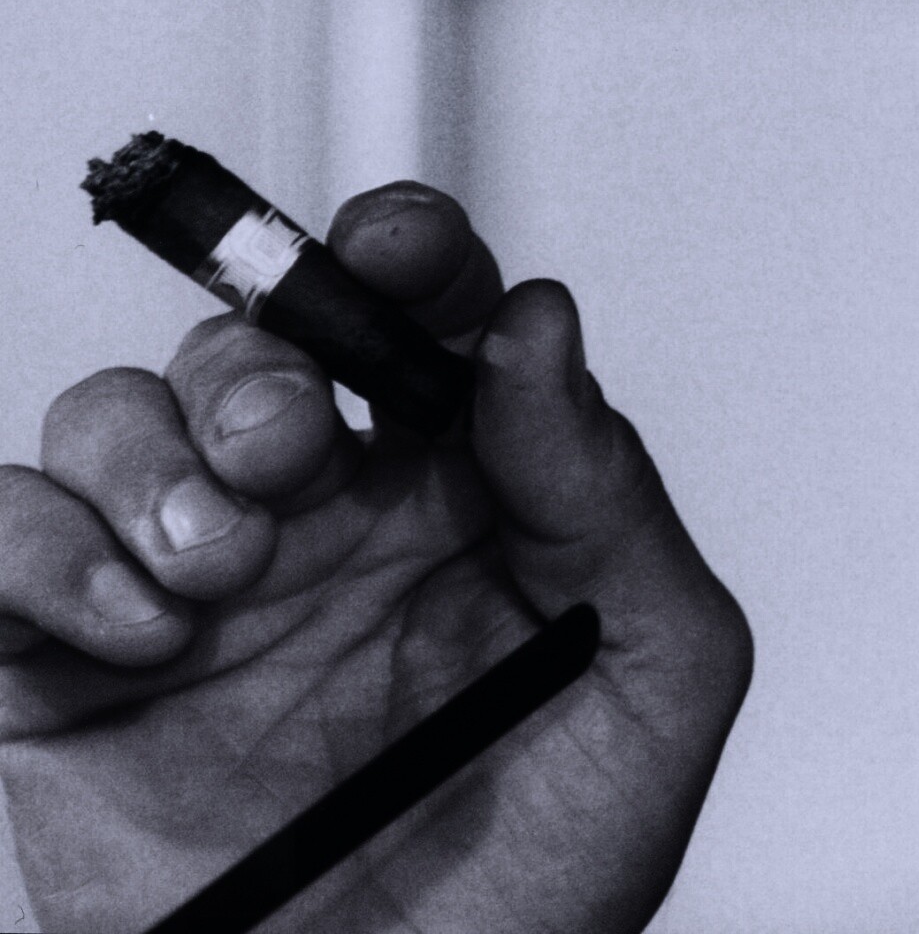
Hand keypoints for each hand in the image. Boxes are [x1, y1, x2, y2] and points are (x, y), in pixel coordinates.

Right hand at [0, 184, 752, 931]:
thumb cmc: (545, 876)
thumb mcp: (654, 675)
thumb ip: (608, 495)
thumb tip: (540, 329)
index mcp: (464, 495)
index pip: (426, 317)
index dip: (409, 251)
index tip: (403, 247)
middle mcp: (323, 520)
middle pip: (256, 343)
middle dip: (262, 365)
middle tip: (293, 447)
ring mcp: (187, 587)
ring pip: (118, 415)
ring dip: (155, 456)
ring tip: (222, 565)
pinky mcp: (64, 673)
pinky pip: (1, 535)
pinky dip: (42, 548)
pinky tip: (139, 623)